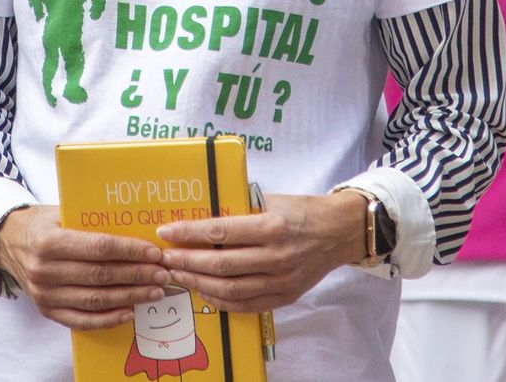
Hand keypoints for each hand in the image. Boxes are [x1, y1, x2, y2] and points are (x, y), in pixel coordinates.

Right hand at [0, 205, 169, 329]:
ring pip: (96, 300)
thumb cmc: (41, 223)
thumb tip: (137, 230)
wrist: (7, 242)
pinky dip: (109, 318)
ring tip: (154, 292)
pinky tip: (130, 311)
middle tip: (162, 273)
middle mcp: (45, 270)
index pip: (99, 248)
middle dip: (137, 275)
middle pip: (101, 276)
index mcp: (48, 241)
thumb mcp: (61, 212)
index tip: (154, 253)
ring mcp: (45, 294)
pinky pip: (83, 320)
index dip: (130, 251)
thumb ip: (91, 222)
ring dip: (130, 297)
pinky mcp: (47, 310)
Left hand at [155, 191, 363, 312]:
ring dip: (198, 283)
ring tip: (178, 275)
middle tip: (165, 258)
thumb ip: (240, 210)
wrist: (340, 232)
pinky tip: (203, 291)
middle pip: (221, 264)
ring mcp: (282, 281)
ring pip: (230, 289)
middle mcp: (276, 256)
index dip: (188, 233)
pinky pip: (247, 305)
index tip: (165, 231)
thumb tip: (200, 216)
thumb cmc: (301, 210)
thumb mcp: (271, 200)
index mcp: (271, 226)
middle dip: (186, 261)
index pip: (220, 231)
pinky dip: (221, 301)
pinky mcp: (286, 296)